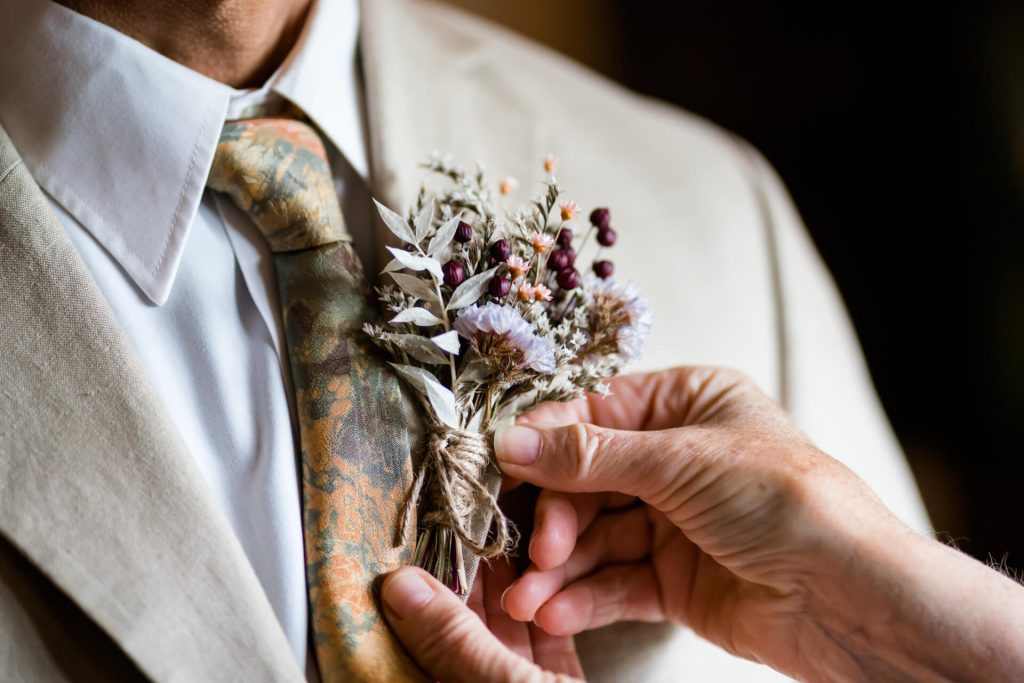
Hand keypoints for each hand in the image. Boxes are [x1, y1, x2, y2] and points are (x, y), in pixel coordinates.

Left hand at [382, 557, 583, 681]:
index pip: (414, 654)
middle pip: (456, 642)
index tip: (413, 555)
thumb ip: (454, 643)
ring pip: (500, 641)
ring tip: (495, 546)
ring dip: (500, 593)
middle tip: (457, 536)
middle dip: (458, 587)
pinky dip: (538, 614)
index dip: (414, 605)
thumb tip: (400, 589)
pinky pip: (541, 651)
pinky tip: (536, 577)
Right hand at [495, 367, 1023, 680]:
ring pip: (596, 537)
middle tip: (535, 545)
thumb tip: (514, 439)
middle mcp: (678, 458)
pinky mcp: (675, 578)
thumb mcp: (680, 461)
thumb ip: (589, 455)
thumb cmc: (785, 500)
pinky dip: (583, 597)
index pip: (596, 414)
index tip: (503, 464)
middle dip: (556, 516)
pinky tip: (555, 610)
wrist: (848, 595)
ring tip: (527, 594)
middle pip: (588, 480)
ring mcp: (675, 520)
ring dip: (559, 567)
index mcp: (688, 404)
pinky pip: (615, 581)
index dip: (546, 441)